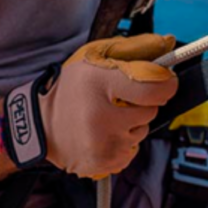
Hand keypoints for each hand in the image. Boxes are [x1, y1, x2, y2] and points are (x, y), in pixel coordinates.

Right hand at [40, 34, 177, 178]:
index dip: (166, 84)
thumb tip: (168, 43)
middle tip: (117, 100)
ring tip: (105, 117)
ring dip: (131, 125)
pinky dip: (122, 143)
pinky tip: (103, 134)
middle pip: (150, 111)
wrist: (39, 125)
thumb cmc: (71, 87)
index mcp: (100, 84)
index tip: (164, 81)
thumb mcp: (97, 57)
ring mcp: (103, 146)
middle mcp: (102, 119)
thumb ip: (135, 49)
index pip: (154, 89)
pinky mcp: (103, 164)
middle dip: (140, 104)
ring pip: (142, 133)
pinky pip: (131, 152)